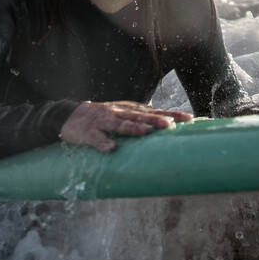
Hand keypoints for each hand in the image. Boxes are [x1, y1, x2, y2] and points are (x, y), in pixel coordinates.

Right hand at [59, 101, 192, 152]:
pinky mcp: (88, 133)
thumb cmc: (101, 117)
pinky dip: (104, 143)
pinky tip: (112, 149)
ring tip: (146, 132)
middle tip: (171, 124)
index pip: (154, 111)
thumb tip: (162, 117)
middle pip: (140, 116)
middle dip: (156, 120)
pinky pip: (97, 139)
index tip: (189, 117)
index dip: (171, 114)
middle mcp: (119, 113)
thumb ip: (140, 116)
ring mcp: (103, 122)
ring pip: (120, 124)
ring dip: (133, 128)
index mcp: (129, 110)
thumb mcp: (122, 113)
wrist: (69, 115)